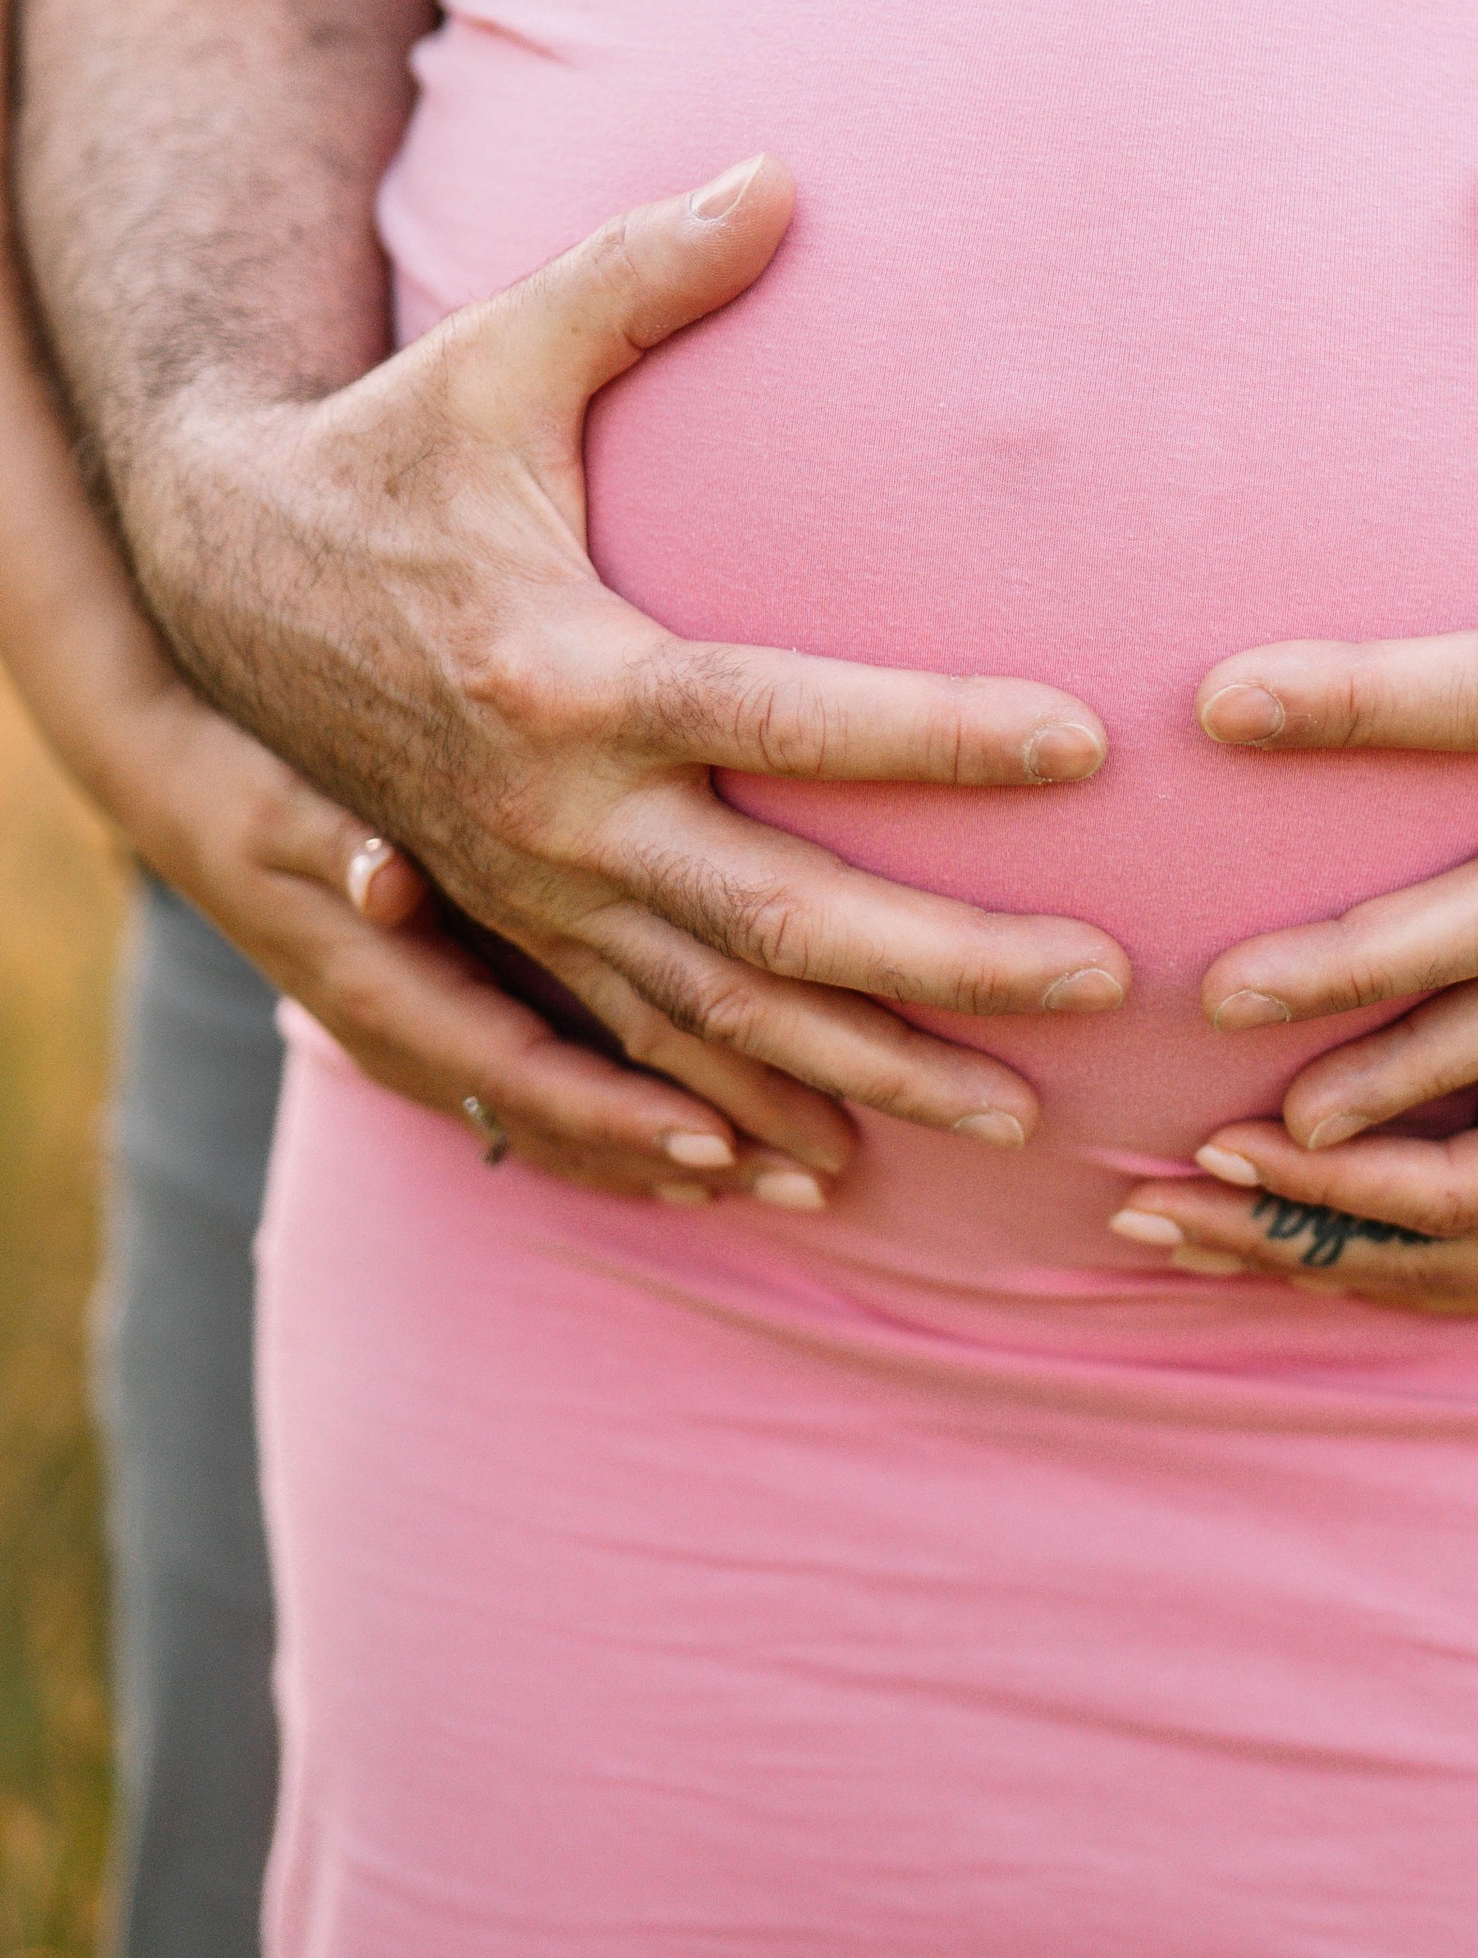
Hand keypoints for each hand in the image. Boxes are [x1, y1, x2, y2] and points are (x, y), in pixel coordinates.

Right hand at [109, 156, 1130, 1169]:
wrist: (227, 581)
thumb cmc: (396, 448)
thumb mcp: (501, 348)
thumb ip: (641, 274)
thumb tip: (781, 174)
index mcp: (566, 669)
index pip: (781, 717)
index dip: (933, 738)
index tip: (1084, 743)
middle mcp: (552, 811)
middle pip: (771, 915)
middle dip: (943, 958)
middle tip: (1108, 975)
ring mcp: (531, 894)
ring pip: (719, 1017)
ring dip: (869, 1069)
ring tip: (1022, 1113)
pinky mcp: (516, 932)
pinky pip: (630, 1055)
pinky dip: (727, 1118)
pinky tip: (828, 1166)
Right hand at [114, 682, 835, 1201]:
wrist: (181, 785)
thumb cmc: (248, 780)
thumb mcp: (279, 806)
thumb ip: (335, 846)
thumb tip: (382, 880)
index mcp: (382, 990)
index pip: (513, 1074)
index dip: (614, 1117)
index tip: (715, 1144)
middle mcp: (412, 1038)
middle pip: (565, 1123)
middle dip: (688, 1158)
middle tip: (815, 1177)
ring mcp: (431, 1040)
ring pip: (567, 1123)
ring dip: (676, 1154)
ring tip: (797, 1176)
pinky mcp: (450, 1020)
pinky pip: (553, 1098)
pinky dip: (633, 1128)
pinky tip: (714, 1143)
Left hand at [1111, 846, 1477, 1313]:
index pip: (1458, 1198)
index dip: (1336, 1181)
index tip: (1222, 1138)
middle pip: (1413, 1258)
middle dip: (1274, 1235)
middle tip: (1135, 1203)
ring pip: (1423, 1264)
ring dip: (1297, 1244)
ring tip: (1172, 1212)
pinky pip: (1454, 1246)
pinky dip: (1355, 1237)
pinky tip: (1285, 1202)